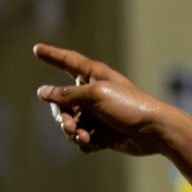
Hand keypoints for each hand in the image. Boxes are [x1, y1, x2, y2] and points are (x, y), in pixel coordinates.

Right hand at [33, 44, 175, 155]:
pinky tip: (89, 143)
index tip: (36, 49)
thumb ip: (67, 94)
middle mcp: (94, 94)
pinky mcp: (104, 134)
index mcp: (94, 77)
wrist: (155, 132)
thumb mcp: (95, 95)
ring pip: (71, 122)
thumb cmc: (129, 106)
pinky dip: (83, 141)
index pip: (68, 62)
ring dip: (72, 130)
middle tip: (70, 125)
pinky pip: (83, 138)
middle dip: (62, 114)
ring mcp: (99, 115)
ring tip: (82, 136)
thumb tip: (42, 92)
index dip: (52, 55)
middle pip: (63, 101)